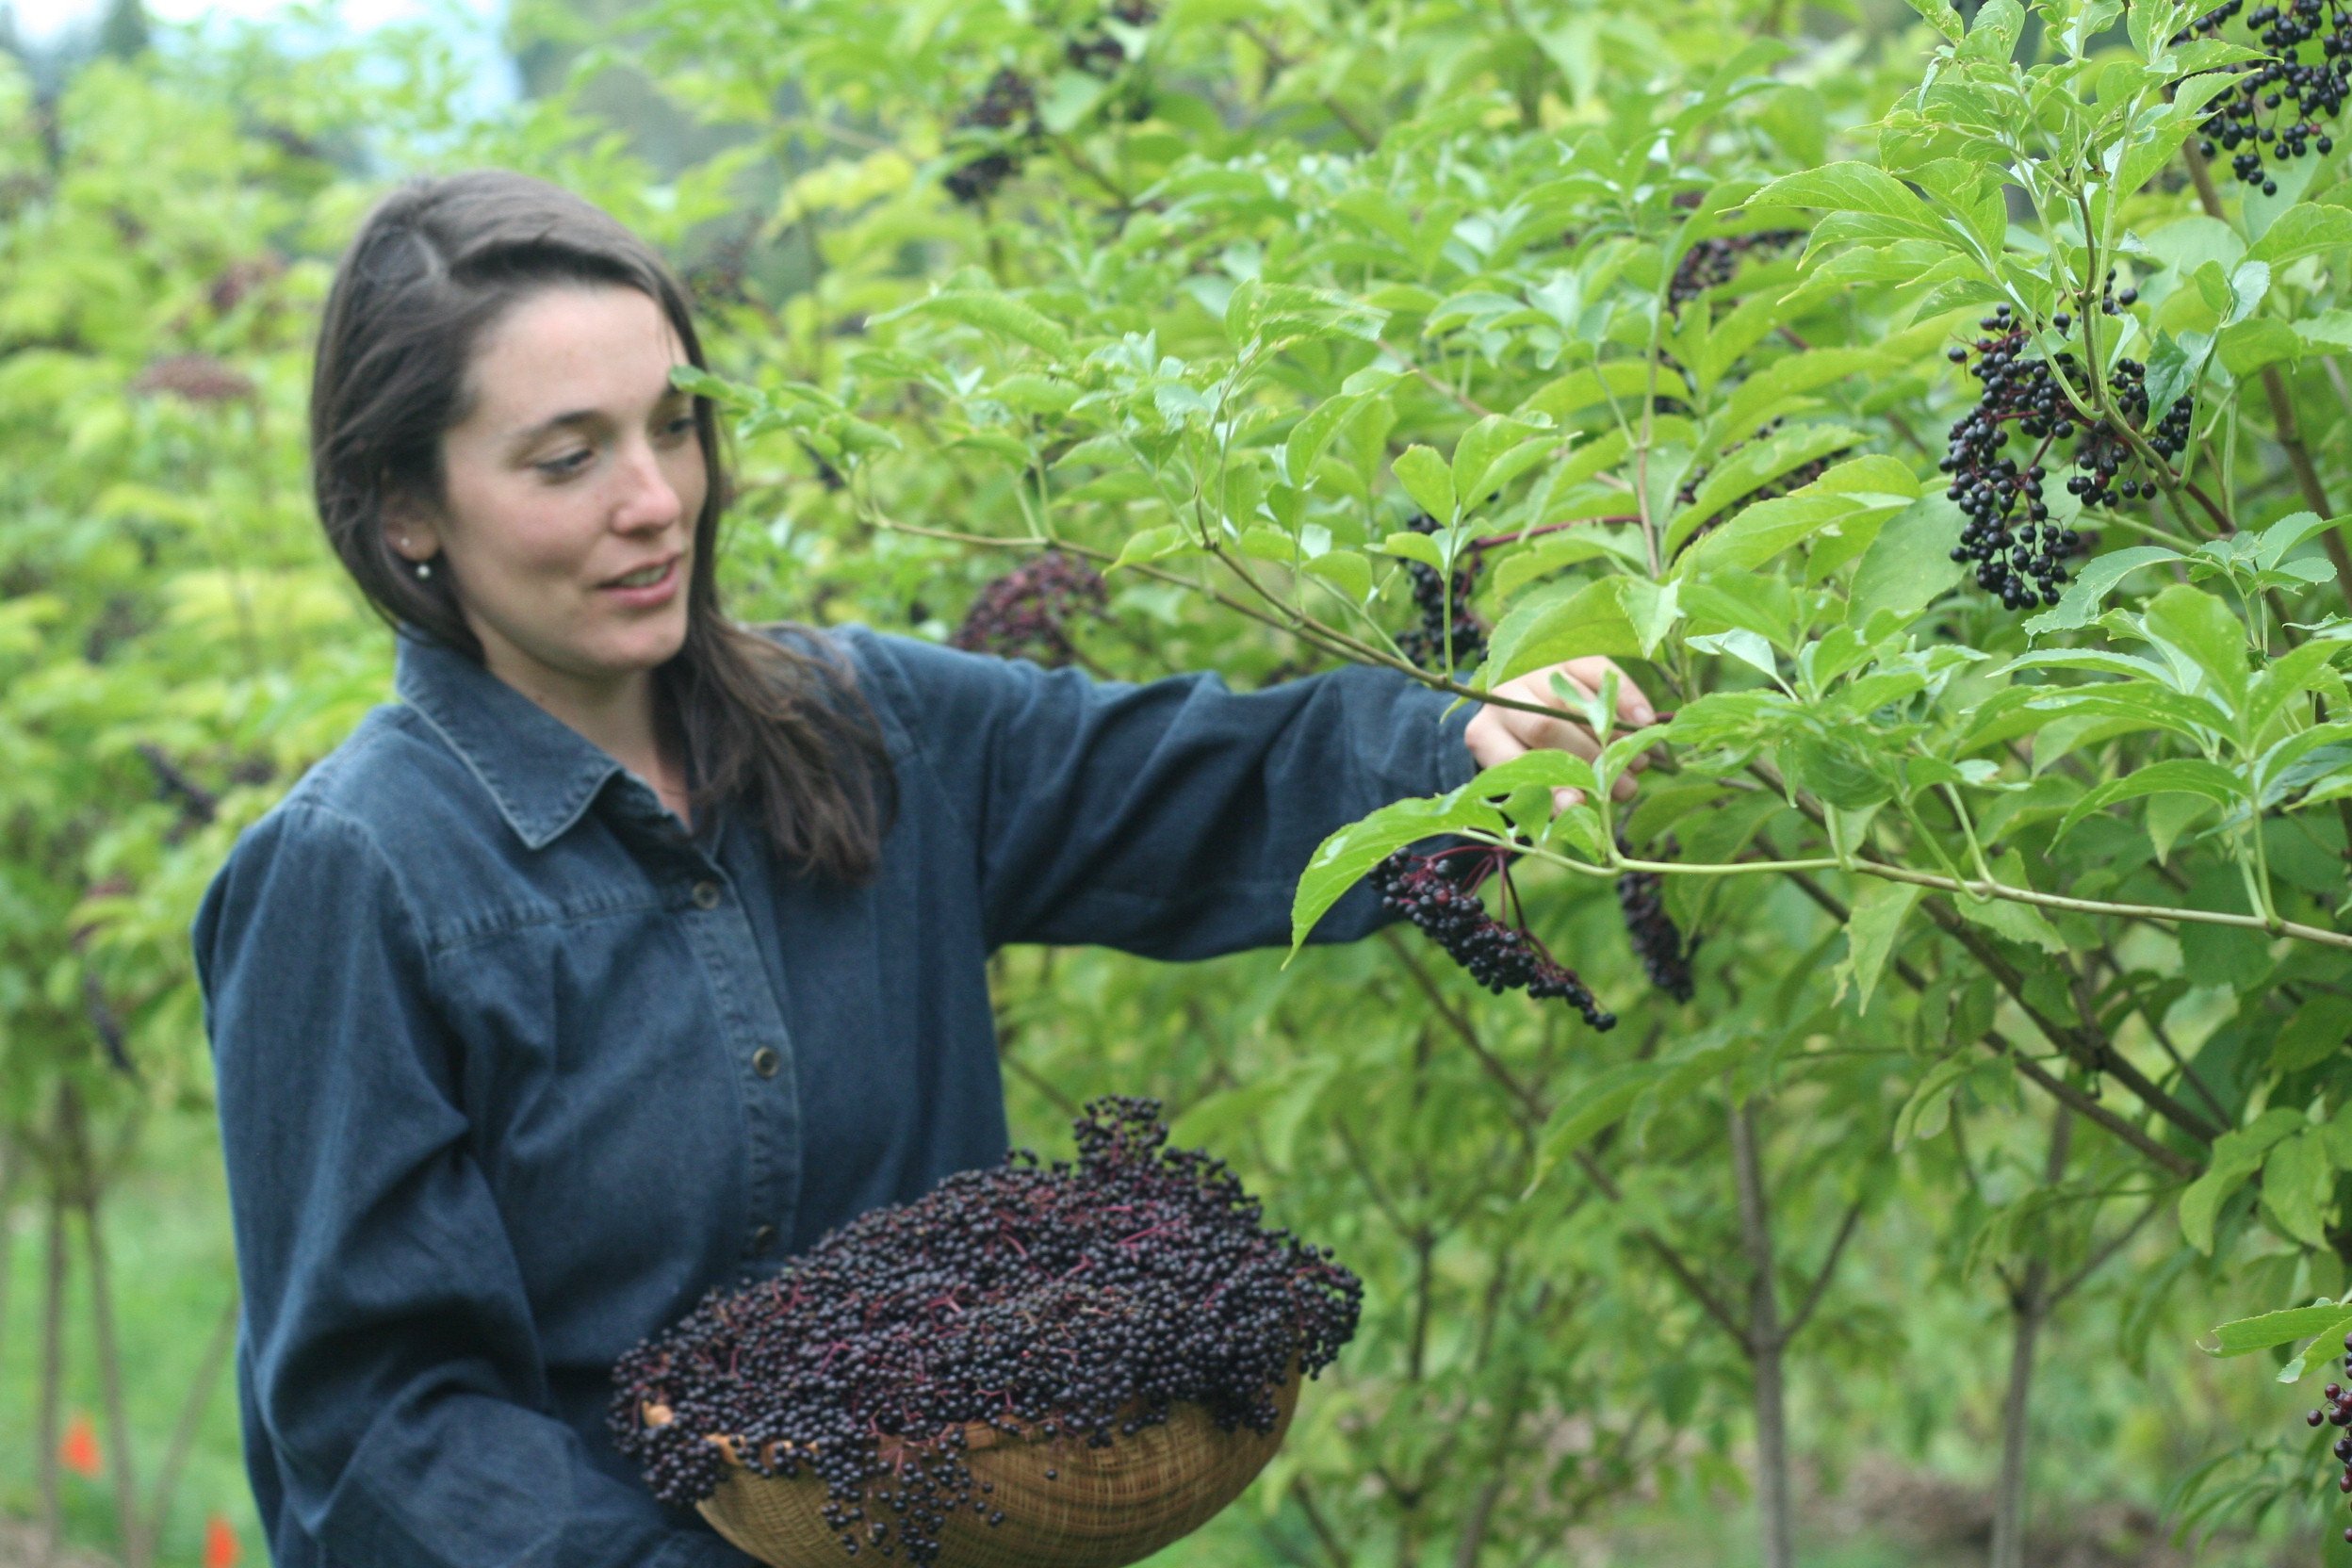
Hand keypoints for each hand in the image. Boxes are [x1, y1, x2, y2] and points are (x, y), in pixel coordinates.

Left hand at [1462, 657, 1656, 809]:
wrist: (1526, 699)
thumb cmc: (1529, 752)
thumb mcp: (1527, 776)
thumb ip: (1545, 793)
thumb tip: (1576, 807)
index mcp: (1484, 733)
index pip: (1512, 760)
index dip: (1547, 784)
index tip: (1578, 803)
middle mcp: (1503, 697)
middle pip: (1547, 727)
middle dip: (1590, 761)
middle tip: (1623, 787)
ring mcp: (1534, 670)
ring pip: (1576, 702)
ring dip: (1614, 738)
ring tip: (1638, 765)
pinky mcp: (1566, 653)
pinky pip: (1599, 672)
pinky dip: (1626, 699)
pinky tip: (1645, 723)